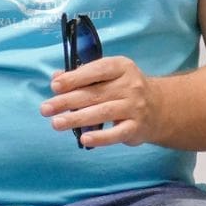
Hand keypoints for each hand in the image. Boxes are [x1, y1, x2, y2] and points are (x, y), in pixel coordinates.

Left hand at [39, 55, 160, 147]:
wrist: (160, 108)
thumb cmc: (125, 88)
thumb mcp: (109, 75)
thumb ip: (83, 75)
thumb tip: (56, 78)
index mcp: (121, 67)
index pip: (97, 70)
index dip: (75, 78)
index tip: (55, 86)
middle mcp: (130, 85)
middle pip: (95, 93)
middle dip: (68, 101)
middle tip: (46, 108)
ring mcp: (135, 107)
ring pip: (103, 112)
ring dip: (77, 118)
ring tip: (56, 123)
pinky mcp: (136, 127)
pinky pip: (117, 133)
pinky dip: (100, 137)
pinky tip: (84, 138)